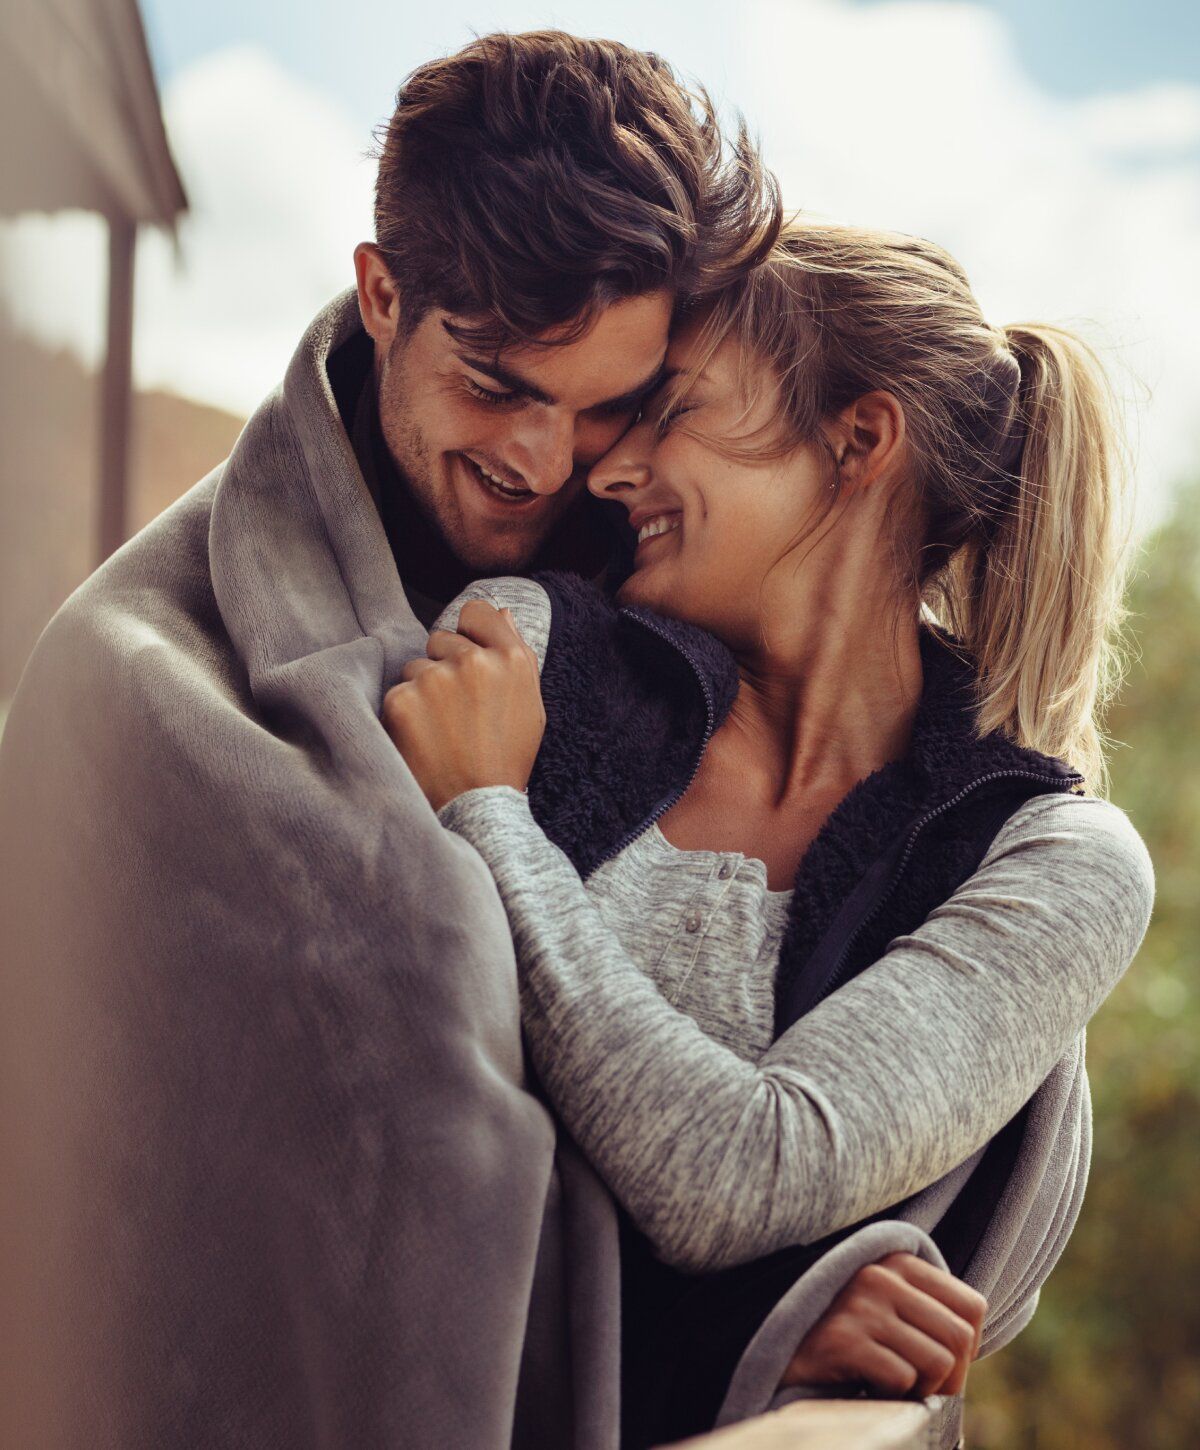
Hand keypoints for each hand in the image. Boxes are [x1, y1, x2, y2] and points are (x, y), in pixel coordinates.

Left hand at [382, 599, 545, 811]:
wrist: (476, 807)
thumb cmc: (506, 758)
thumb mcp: (530, 706)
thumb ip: (516, 654)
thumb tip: (501, 612)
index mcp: (512, 659)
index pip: (477, 612)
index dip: (469, 633)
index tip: (467, 656)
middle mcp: (474, 661)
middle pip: (442, 639)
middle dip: (445, 665)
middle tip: (456, 710)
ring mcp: (436, 679)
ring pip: (416, 666)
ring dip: (423, 690)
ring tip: (440, 729)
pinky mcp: (402, 700)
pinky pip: (397, 692)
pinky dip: (405, 714)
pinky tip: (423, 739)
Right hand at [778, 1253, 986, 1398]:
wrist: (779, 1349)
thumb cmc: (847, 1335)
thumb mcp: (889, 1308)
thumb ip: (927, 1311)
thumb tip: (973, 1339)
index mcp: (898, 1261)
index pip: (973, 1305)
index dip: (969, 1347)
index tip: (944, 1364)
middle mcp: (881, 1275)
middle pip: (960, 1337)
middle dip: (952, 1378)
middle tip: (925, 1389)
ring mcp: (861, 1305)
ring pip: (937, 1362)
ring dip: (923, 1389)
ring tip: (895, 1386)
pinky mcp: (844, 1339)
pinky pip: (903, 1378)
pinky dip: (894, 1395)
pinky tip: (870, 1386)